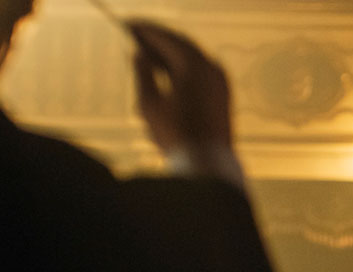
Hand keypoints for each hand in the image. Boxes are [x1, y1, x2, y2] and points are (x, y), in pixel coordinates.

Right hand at [127, 21, 234, 168]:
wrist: (207, 164)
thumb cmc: (176, 134)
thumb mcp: (149, 102)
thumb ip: (143, 73)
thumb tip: (139, 55)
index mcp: (194, 65)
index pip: (167, 38)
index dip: (146, 30)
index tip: (128, 26)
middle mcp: (212, 69)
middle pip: (181, 44)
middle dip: (158, 39)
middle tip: (136, 35)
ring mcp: (221, 82)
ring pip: (192, 58)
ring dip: (169, 53)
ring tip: (146, 54)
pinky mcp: (223, 95)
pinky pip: (201, 72)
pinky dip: (183, 68)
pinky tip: (165, 72)